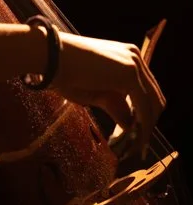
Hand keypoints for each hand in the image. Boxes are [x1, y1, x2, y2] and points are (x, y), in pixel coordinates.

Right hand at [51, 32, 165, 160]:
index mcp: (127, 57)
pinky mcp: (129, 74)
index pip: (146, 91)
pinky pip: (144, 108)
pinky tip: (131, 140)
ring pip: (152, 105)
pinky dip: (141, 127)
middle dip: (147, 124)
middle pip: (154, 98)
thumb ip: (115, 104)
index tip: (134, 136)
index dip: (143, 116)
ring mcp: (134, 64)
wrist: (50, 57)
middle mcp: (135, 57)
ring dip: (145, 129)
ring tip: (132, 148)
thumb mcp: (95, 92)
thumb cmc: (65, 72)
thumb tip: (131, 125)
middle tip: (135, 146)